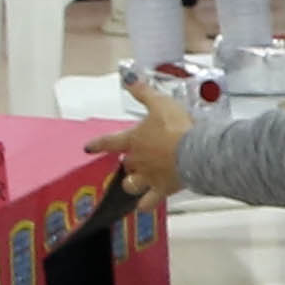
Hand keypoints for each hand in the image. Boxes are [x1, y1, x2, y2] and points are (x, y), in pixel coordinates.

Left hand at [109, 73, 193, 200]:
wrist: (195, 151)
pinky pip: (148, 202)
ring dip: (132, 184)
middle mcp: (138, 161)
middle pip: (125, 165)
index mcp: (134, 140)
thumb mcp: (160, 103)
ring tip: (135, 183)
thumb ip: (143, 92)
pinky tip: (144, 205)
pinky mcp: (163, 190)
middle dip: (127, 164)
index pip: (109, 142)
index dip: (98, 144)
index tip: (88, 147)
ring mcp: (149, 177)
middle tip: (131, 162)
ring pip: (131, 185)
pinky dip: (145, 204)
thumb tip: (129, 79)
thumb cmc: (177, 128)